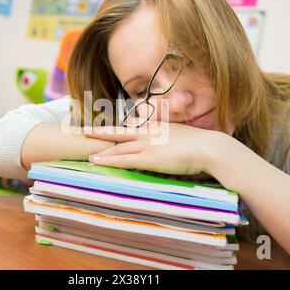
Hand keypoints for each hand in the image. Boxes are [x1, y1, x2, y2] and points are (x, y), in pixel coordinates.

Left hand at [83, 121, 231, 176]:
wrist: (208, 147)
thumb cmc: (199, 144)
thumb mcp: (180, 137)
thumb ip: (169, 139)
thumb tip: (166, 145)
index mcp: (154, 128)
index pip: (128, 128)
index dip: (113, 129)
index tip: (100, 128)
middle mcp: (146, 134)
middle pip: (116, 133)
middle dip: (97, 133)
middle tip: (81, 131)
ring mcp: (146, 145)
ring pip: (116, 148)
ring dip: (99, 151)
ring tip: (85, 153)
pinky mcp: (148, 158)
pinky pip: (122, 160)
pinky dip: (107, 161)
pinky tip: (96, 162)